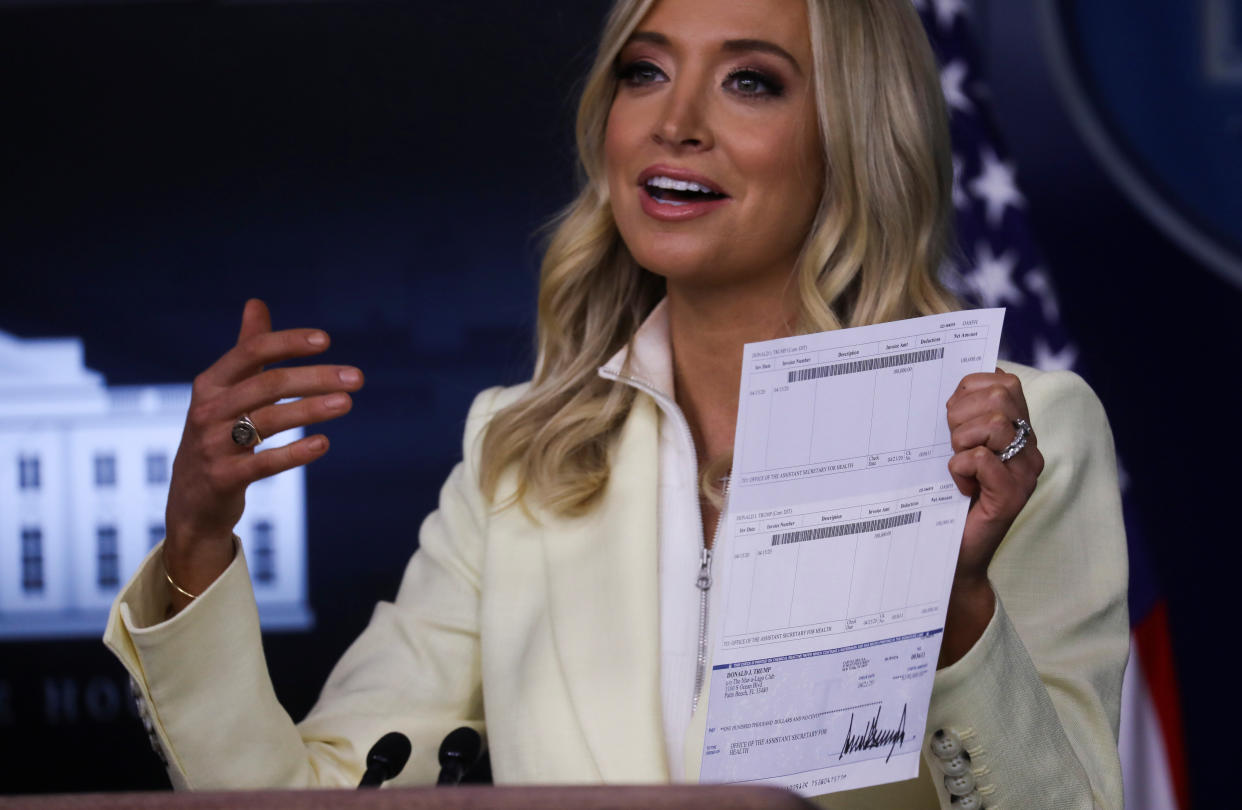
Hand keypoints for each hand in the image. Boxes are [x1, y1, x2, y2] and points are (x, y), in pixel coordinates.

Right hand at [163, 299, 363, 609]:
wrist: (191, 502)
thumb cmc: (217, 435)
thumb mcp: (225, 392)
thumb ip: (247, 351)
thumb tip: (257, 302)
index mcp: (210, 384)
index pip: (251, 352)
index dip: (288, 343)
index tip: (326, 340)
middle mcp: (208, 410)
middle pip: (267, 385)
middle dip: (315, 378)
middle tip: (357, 378)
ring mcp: (212, 445)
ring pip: (268, 421)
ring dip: (311, 409)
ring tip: (347, 402)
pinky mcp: (223, 478)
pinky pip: (264, 463)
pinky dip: (295, 453)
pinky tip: (324, 443)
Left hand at [938, 368, 1042, 665]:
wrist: (952, 555)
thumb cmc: (946, 499)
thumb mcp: (951, 449)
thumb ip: (958, 417)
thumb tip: (947, 384)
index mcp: (1016, 431)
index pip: (1004, 382)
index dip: (969, 389)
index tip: (949, 415)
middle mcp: (1028, 448)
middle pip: (1000, 396)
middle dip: (961, 412)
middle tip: (949, 443)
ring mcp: (1024, 472)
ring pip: (994, 423)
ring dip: (961, 440)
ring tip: (955, 463)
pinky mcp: (1011, 496)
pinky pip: (983, 459)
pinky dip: (960, 467)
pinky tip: (957, 484)